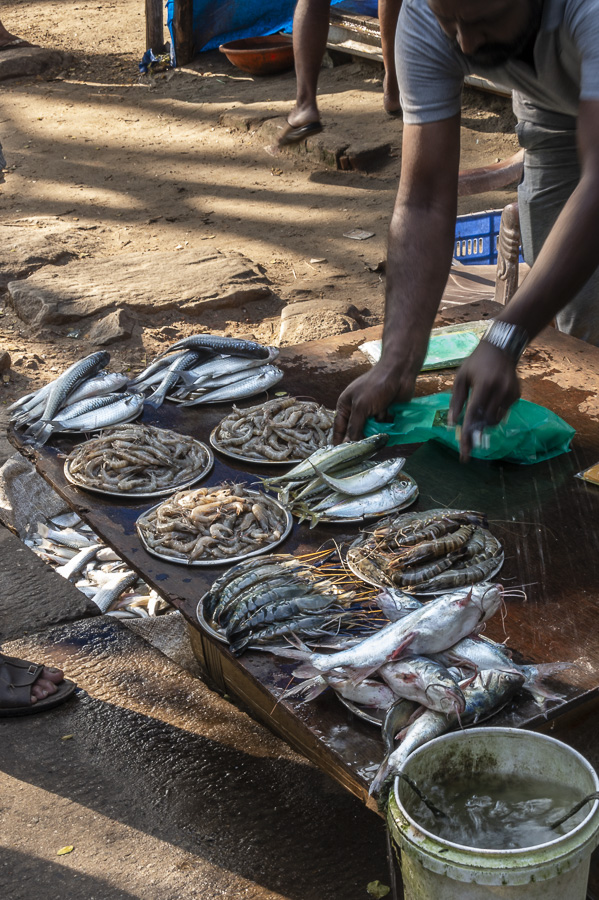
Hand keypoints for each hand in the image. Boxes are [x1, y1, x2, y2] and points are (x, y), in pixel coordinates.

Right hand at [333, 362, 416, 442]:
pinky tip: (389, 419)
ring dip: (375, 431)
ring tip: (379, 423)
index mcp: (345, 406)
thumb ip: (354, 427)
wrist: (399, 373)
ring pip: (370, 432)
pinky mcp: (384, 414)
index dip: (340, 441)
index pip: (339, 428)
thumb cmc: (376, 386)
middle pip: (355, 432)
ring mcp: (371, 413)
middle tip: (363, 448)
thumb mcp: (361, 407)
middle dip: (361, 438)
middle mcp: (357, 411)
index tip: (341, 455)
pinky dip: (386, 427)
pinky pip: (383, 428)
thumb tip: (348, 445)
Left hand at [449, 341, 520, 460]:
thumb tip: (452, 423)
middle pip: (485, 422)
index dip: (468, 435)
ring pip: (495, 420)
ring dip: (484, 422)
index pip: (473, 415)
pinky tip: (490, 399)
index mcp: (484, 385)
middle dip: (475, 433)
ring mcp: (511, 393)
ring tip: (477, 411)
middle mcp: (500, 390)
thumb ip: (456, 401)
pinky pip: (503, 412)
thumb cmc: (476, 363)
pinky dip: (494, 412)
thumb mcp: (461, 378)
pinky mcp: (517, 395)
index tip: (465, 453)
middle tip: (467, 442)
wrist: (501, 349)